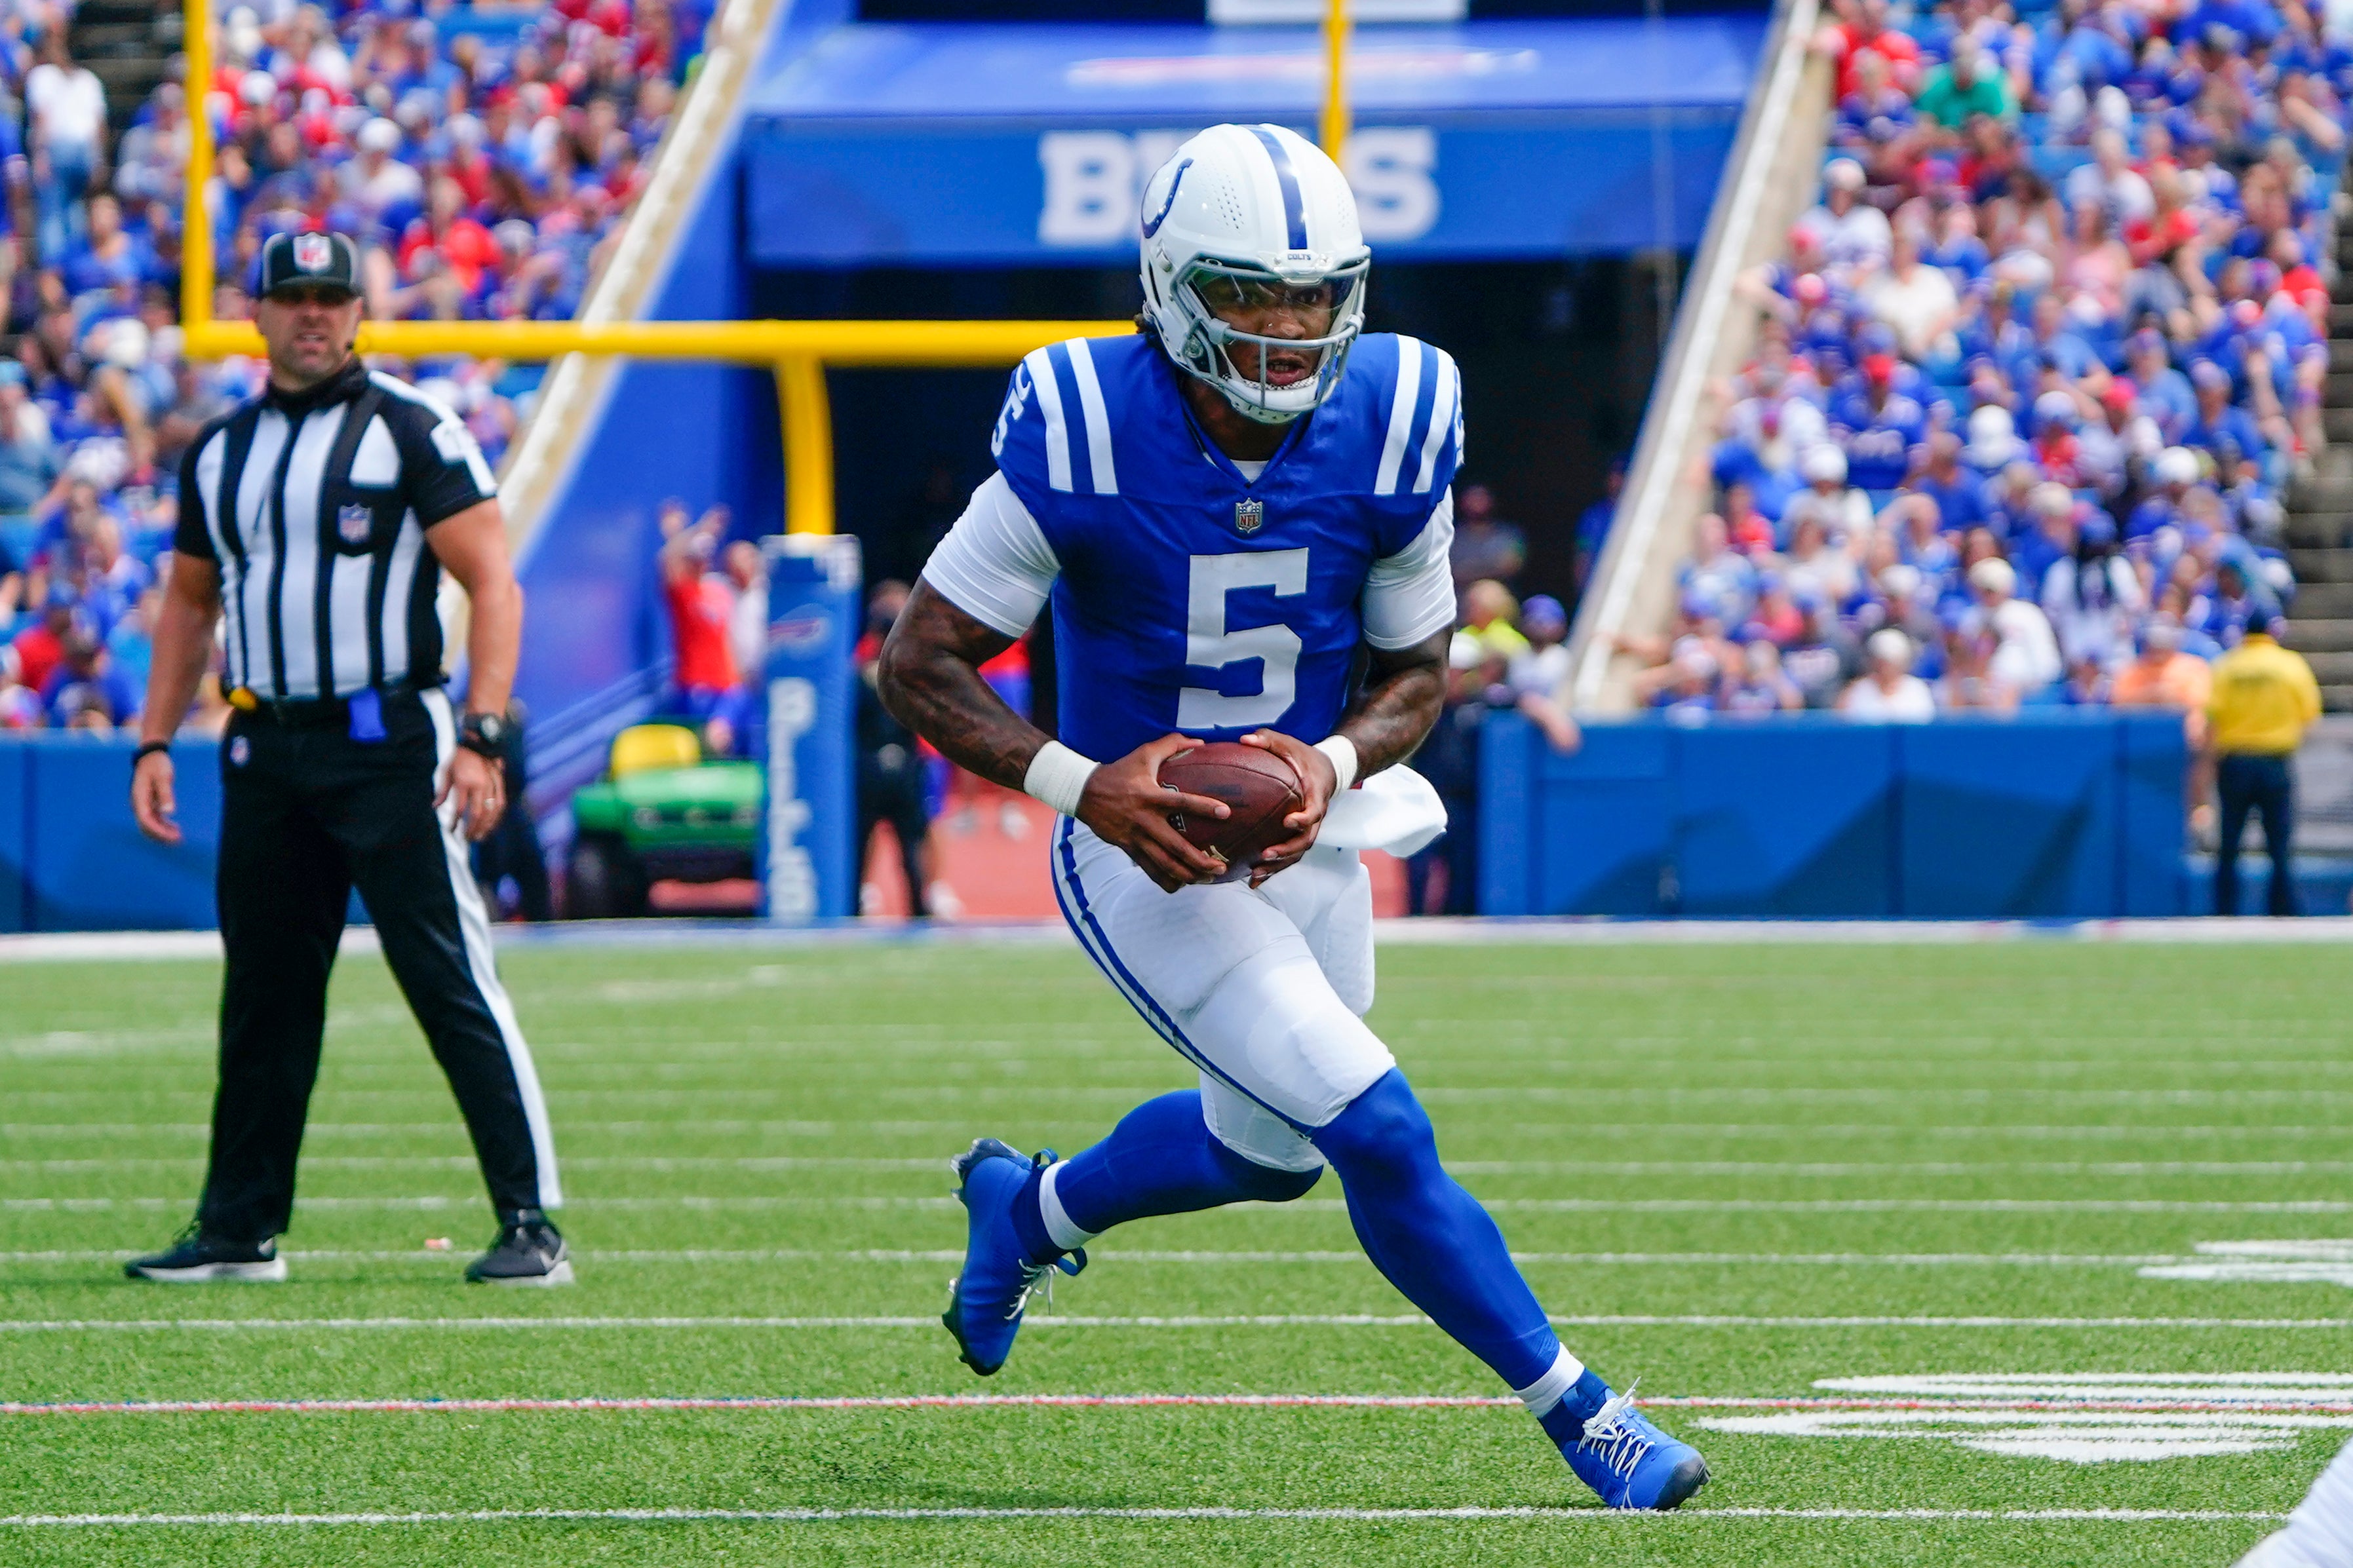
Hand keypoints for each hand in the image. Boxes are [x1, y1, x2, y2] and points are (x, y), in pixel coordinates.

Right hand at [130, 748, 178, 843]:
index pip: (145, 820)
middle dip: (161, 835)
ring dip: (162, 832)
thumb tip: (168, 812)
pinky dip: (163, 825)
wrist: (152, 756)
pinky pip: (154, 819)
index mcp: (139, 798)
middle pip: (146, 826)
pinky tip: (175, 827)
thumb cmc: (157, 764)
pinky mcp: (148, 803)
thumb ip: (165, 794)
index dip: (158, 831)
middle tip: (178, 840)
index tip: (171, 836)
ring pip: (150, 824)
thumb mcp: (163, 777)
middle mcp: (138, 804)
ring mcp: (142, 804)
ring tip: (178, 837)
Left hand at [435, 745, 505, 841]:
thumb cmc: (459, 758)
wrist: (478, 742)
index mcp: (464, 782)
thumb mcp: (446, 771)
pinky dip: (496, 817)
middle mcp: (480, 785)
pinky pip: (500, 805)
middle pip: (477, 814)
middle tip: (467, 839)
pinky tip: (491, 825)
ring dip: (485, 827)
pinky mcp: (500, 784)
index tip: (451, 830)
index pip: (459, 809)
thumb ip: (442, 791)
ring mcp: (492, 785)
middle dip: (471, 829)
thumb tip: (436, 807)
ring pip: (491, 812)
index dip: (455, 822)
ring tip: (479, 837)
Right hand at [1075, 733, 1230, 893]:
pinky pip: (1149, 869)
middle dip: (1200, 859)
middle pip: (1175, 846)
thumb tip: (1200, 741)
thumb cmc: (1119, 771)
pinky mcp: (1128, 848)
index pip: (1182, 802)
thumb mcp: (1143, 753)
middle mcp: (1144, 820)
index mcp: (1150, 796)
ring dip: (1187, 874)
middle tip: (1220, 866)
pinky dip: (1165, 880)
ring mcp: (1136, 837)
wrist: (1084, 792)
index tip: (1226, 813)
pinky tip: (1181, 886)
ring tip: (1207, 879)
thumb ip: (1172, 744)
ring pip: (1164, 864)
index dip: (1204, 807)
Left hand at [1237, 729, 1336, 887]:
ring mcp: (1308, 829)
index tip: (1288, 822)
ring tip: (1255, 874)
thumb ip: (1268, 740)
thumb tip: (1244, 739)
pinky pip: (1289, 856)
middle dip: (1286, 851)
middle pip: (1305, 841)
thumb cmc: (1303, 756)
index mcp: (1315, 795)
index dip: (1303, 818)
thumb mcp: (1287, 743)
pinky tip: (1252, 880)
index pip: (1314, 811)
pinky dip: (1273, 870)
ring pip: (1297, 854)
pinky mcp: (1299, 836)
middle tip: (1264, 855)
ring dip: (1278, 866)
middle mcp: (1315, 817)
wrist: (1326, 770)